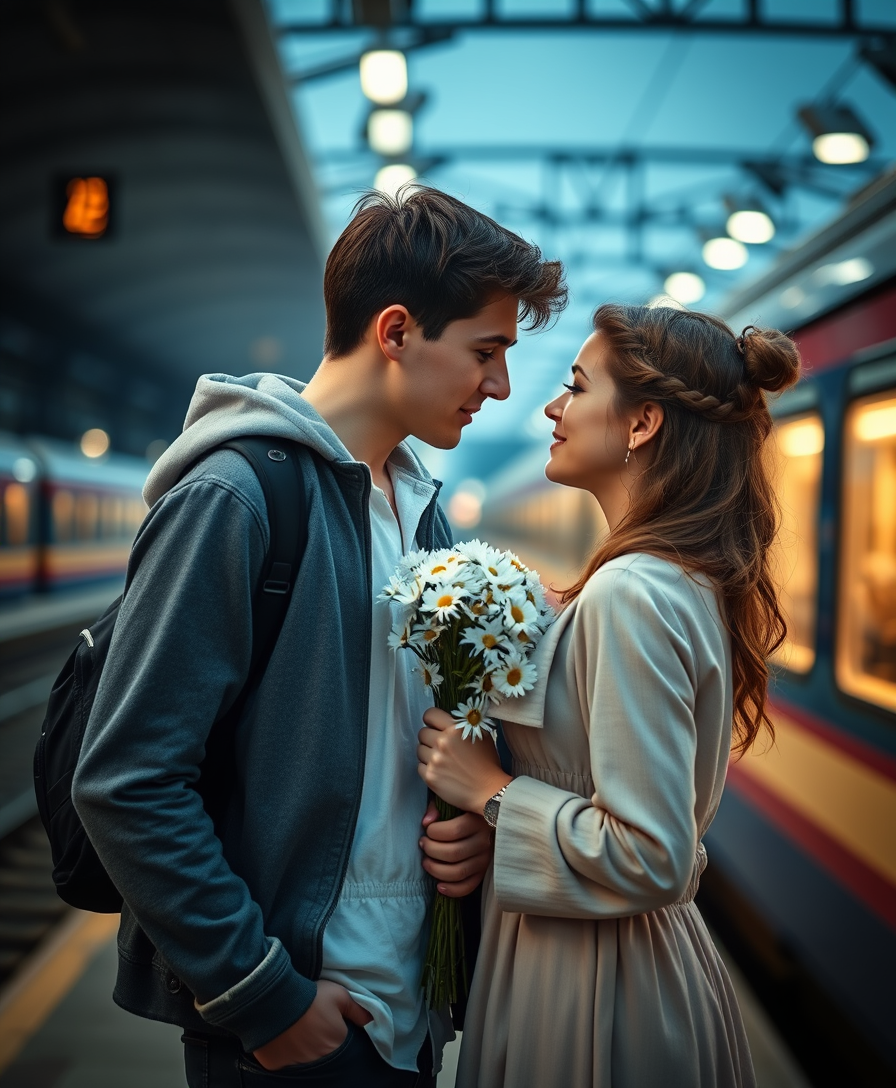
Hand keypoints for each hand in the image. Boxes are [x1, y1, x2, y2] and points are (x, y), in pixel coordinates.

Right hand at [252, 980, 371, 1069]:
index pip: (340, 1042)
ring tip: (297, 1029)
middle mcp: (318, 1059)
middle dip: (319, 1041)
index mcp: (336, 1043)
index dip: (334, 1030)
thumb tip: (371, 1020)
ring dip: (303, 1048)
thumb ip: (357, 1010)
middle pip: (322, 1051)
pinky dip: (284, 1052)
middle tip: (311, 1024)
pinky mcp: (276, 1065)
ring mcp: (296, 1064)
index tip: (326, 1021)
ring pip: (304, 1058)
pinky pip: (284, 1062)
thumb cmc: (311, 996)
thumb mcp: (340, 995)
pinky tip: (282, 1038)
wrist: (276, 999)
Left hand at [417, 707, 510, 814]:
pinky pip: (419, 766)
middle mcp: (443, 742)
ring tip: (442, 760)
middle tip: (440, 746)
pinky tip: (440, 771)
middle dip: (430, 738)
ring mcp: (435, 759)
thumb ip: (462, 724)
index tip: (434, 726)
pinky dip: (427, 768)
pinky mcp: (430, 776)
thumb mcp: (481, 735)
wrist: (489, 791)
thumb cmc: (488, 763)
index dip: (431, 720)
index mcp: (455, 729)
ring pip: (419, 749)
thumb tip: (448, 719)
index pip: (430, 714)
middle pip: (422, 733)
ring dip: (428, 753)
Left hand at [420, 799, 492, 896]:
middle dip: (432, 850)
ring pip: (459, 872)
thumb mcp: (449, 801)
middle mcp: (484, 841)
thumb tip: (427, 821)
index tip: (426, 829)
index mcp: (477, 820)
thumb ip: (436, 806)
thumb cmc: (459, 809)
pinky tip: (439, 886)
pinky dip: (452, 890)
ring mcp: (485, 858)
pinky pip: (468, 886)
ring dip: (437, 870)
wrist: (480, 818)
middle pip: (454, 853)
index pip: (455, 830)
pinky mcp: (482, 872)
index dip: (434, 832)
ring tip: (426, 862)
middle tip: (422, 844)